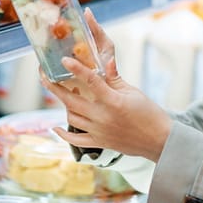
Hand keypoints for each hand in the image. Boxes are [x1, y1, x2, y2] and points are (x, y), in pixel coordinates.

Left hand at [43, 9, 171, 161]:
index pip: (91, 82)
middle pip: (71, 101)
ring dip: (63, 104)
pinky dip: (63, 134)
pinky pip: (76, 140)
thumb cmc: (149, 114)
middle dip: (54, 87)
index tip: (63, 60)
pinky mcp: (99, 143)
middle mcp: (102, 117)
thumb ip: (114, 78)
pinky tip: (55, 127)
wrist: (159, 141)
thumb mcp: (133, 92)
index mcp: (113, 102)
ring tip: (60, 92)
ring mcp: (99, 132)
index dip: (76, 69)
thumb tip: (104, 60)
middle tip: (43, 75)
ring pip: (71, 117)